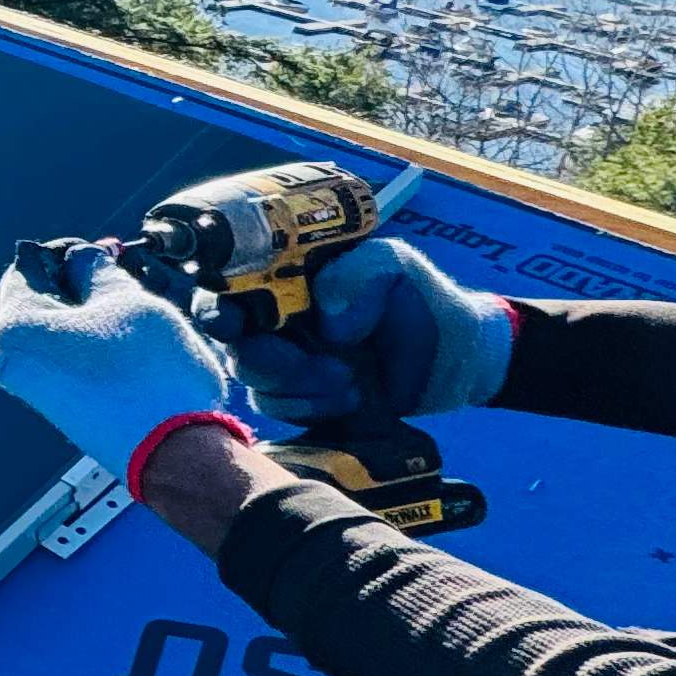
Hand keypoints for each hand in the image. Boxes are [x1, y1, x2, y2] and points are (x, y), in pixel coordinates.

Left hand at [0, 252, 240, 479]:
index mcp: (11, 326)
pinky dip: (91, 342)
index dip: (68, 251)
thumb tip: (81, 257)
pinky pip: (65, 357)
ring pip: (55, 328)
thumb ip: (96, 268)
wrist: (175, 451)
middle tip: (121, 277)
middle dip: (79, 283)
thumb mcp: (126, 299)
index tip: (104, 251)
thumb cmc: (149, 371)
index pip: (29, 265)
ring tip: (132, 311)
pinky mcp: (56, 406)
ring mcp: (29, 386)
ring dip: (90, 313)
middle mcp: (7, 357)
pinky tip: (128, 342)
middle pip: (39, 298)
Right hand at [229, 238, 514, 427]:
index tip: (233, 324)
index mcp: (288, 279)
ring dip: (297, 386)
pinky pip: (277, 406)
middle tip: (312, 362)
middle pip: (231, 340)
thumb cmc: (422, 300)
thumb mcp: (394, 268)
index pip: (230, 287)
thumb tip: (329, 323)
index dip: (218, 306)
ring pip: (252, 377)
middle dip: (266, 357)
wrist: (458, 358)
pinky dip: (310, 407)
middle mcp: (276, 318)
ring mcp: (285, 359)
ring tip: (351, 381)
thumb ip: (359, 277)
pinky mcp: (300, 396)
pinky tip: (350, 399)